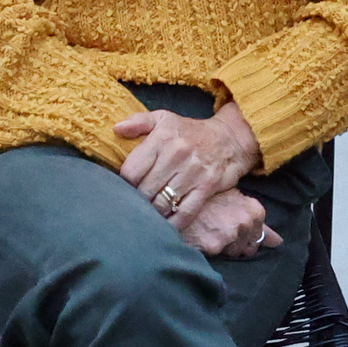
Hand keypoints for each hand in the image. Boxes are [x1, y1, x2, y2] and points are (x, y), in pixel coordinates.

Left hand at [118, 103, 262, 235]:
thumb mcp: (164, 118)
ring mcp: (192, 172)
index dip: (123, 184)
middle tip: (131, 208)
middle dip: (135, 202)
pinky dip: (172, 224)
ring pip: (162, 203)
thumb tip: (117, 129)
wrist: (230, 138)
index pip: (131, 170)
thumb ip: (138, 122)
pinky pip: (185, 213)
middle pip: (144, 190)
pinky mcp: (206, 188)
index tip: (122, 190)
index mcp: (161, 138)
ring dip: (151, 214)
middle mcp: (176, 155)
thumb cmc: (191, 131)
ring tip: (144, 219)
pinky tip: (164, 228)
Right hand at [182, 187, 283, 259]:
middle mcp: (246, 222)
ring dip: (224, 247)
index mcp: (254, 210)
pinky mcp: (214, 246)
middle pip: (248, 247)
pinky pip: (217, 255)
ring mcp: (231, 234)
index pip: (260, 236)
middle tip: (218, 229)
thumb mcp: (231, 195)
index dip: (247, 235)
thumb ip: (255, 218)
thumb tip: (278, 241)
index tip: (235, 229)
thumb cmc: (204, 193)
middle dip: (237, 243)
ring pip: (234, 253)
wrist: (176, 196)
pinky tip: (200, 235)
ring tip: (208, 230)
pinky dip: (209, 249)